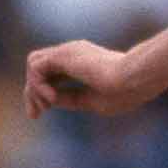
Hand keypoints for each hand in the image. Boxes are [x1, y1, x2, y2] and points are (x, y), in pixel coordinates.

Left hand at [23, 40, 152, 118]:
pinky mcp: (63, 54)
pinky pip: (36, 67)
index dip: (40, 93)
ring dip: (34, 88)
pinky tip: (51, 99)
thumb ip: (72, 99)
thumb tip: (49, 101)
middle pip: (38, 68)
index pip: (50, 74)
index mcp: (81, 64)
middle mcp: (71, 54)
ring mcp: (67, 52)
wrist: (135, 80)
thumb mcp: (92, 101)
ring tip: (47, 106)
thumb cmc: (124, 93)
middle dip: (31, 93)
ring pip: (33, 64)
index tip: (39, 113)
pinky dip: (38, 85)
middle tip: (34, 115)